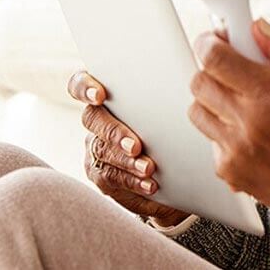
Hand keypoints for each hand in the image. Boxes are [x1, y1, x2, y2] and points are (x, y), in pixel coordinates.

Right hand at [68, 71, 191, 226]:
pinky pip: (110, 178)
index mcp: (108, 96)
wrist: (176, 167)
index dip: (84, 87)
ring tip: (148, 169)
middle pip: (92, 119)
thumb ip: (165, 99)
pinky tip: (149, 185)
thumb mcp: (168, 109)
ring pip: (101, 151)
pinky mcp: (101, 174)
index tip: (99, 96)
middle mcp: (96, 120)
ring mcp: (95, 147)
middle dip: (114, 132)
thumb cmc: (170, 127)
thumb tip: (189, 91)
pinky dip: (132, 182)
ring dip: (125, 161)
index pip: (80, 84)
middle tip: (135, 146)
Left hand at [188, 18, 269, 269]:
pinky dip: (221, 130)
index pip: (214, 58)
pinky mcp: (227, 170)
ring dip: (212, 99)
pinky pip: (207, 137)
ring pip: (196, 109)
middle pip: (198, 80)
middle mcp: (248, 122)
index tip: (216, 39)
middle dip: (211, 69)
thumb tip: (259, 26)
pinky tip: (247, 132)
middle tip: (231, 70)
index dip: (209, 42)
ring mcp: (234, 149)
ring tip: (240, 102)